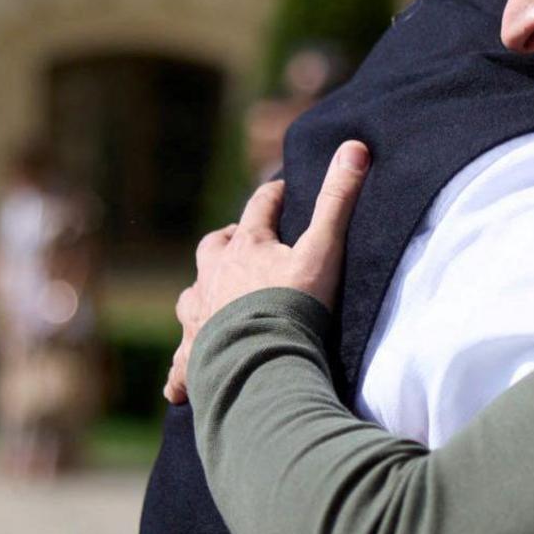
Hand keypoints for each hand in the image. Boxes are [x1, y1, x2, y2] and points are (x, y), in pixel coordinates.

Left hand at [164, 140, 368, 404]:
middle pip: (213, 248)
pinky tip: (178, 387)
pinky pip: (181, 364)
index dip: (274, 197)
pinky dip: (181, 372)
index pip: (260, 208)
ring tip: (212, 304)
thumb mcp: (324, 249)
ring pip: (191, 298)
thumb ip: (339, 200)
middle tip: (239, 244)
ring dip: (201, 297)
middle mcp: (213, 276)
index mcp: (245, 247)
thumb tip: (355, 146)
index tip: (283, 190)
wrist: (263, 361)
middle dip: (227, 243)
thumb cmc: (294, 304)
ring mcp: (199, 317)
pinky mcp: (193, 357)